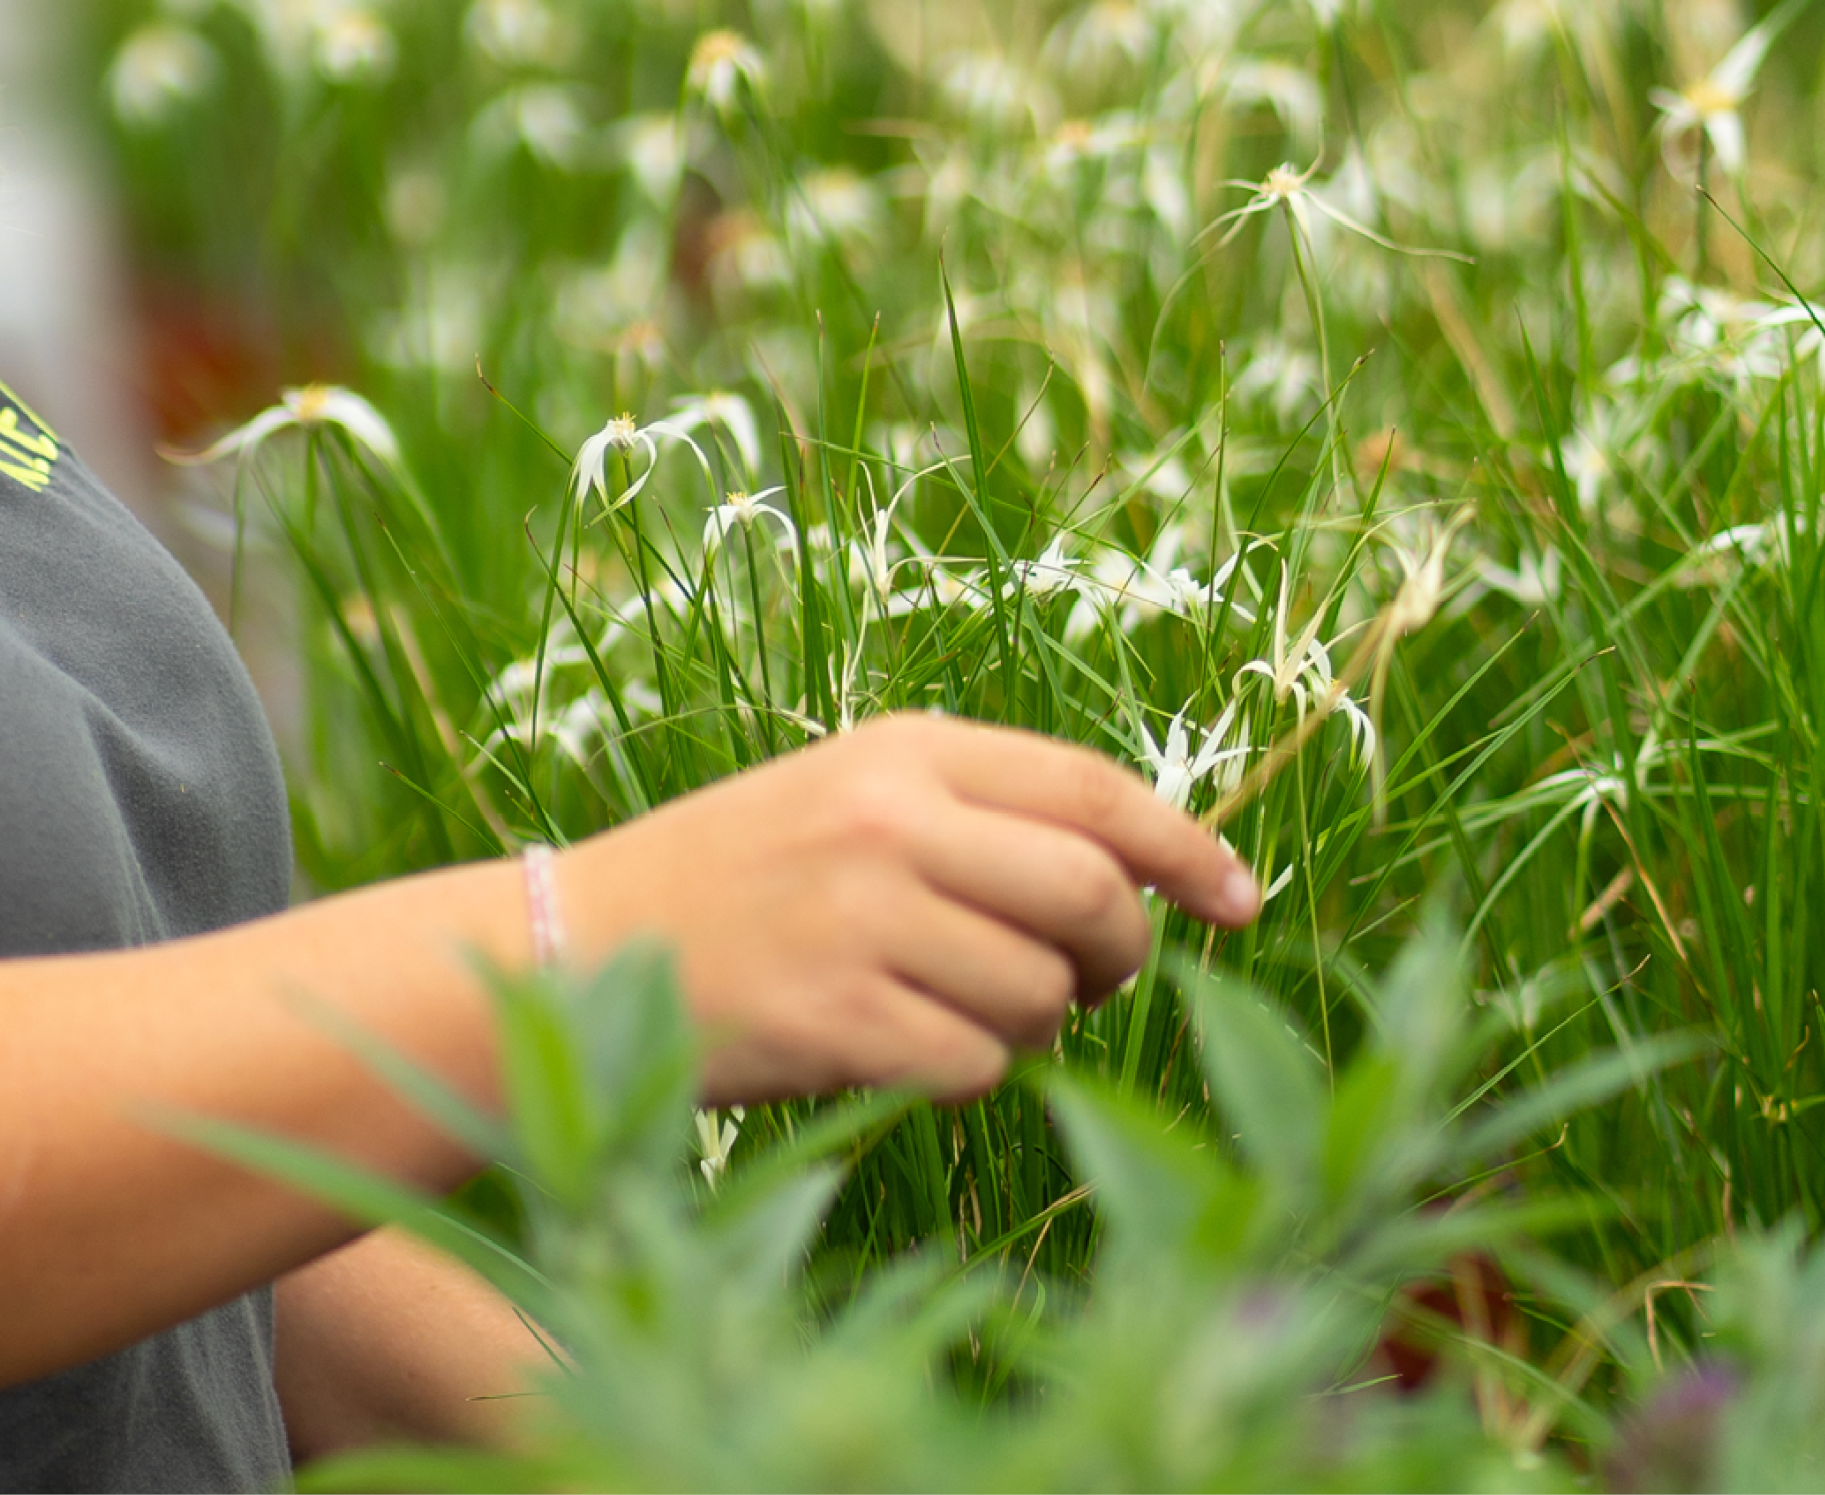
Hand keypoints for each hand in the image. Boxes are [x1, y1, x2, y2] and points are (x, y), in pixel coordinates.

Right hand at [550, 712, 1260, 1104]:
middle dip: (1123, 953)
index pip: (1094, 787)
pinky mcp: (833, 1017)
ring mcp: (858, 917)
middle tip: (1101, 982)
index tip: (1241, 899)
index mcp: (902, 750)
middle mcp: (887, 819)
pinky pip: (976, 1065)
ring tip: (963, 1011)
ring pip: (1040, 992)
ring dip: (1035, 1023)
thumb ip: (980, 816)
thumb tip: (1143, 878)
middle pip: (1090, 893)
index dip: (1189, 847)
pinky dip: (968, 1074)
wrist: (584, 949)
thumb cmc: (740, 880)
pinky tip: (906, 1052)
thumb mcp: (851, 799)